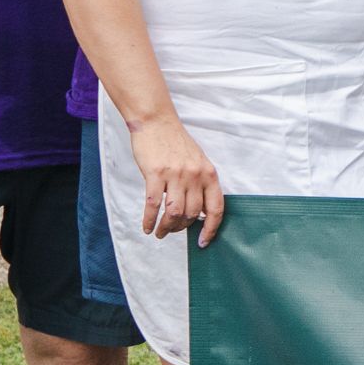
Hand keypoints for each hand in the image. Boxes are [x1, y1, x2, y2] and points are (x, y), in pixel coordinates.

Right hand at [131, 111, 227, 246]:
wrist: (156, 122)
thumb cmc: (176, 143)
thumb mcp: (198, 162)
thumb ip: (201, 185)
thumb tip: (199, 212)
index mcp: (209, 174)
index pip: (216, 208)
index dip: (211, 228)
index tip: (203, 242)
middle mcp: (195, 175)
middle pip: (192, 214)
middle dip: (181, 228)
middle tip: (171, 231)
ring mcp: (176, 175)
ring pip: (174, 213)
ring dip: (167, 227)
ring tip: (160, 232)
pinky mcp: (156, 174)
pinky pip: (153, 205)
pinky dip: (150, 220)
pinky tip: (147, 226)